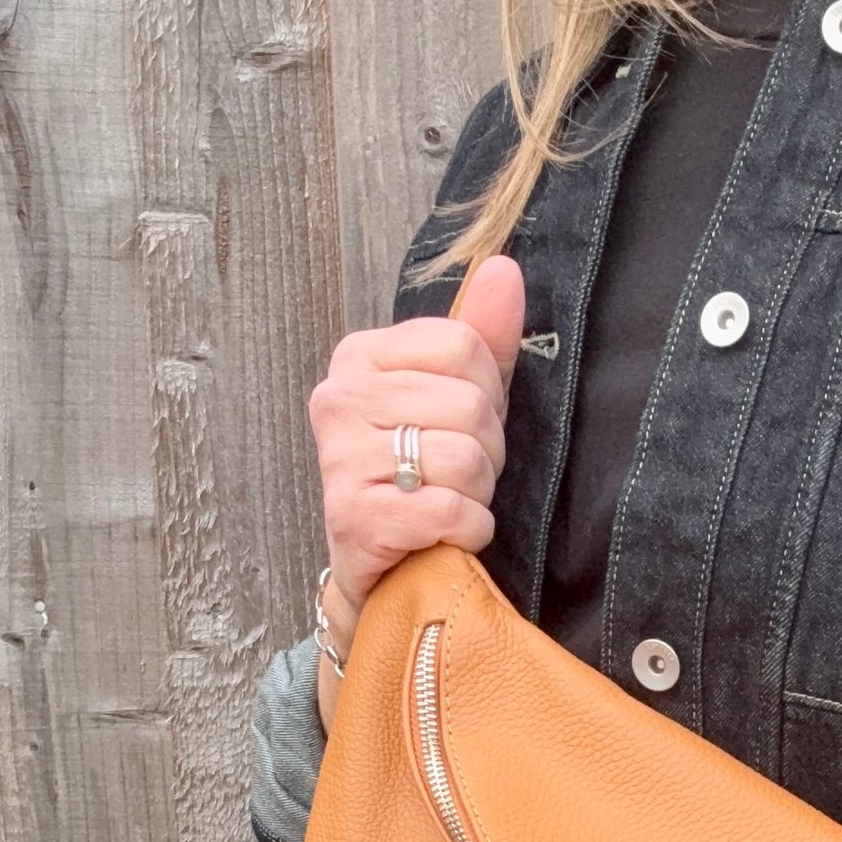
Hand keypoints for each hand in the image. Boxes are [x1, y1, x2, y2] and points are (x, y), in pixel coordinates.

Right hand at [306, 256, 526, 724]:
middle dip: (485, 452)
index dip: (486, 397)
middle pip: (471, 404)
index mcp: (360, 356)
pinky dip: (465, 530)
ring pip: (464, 458)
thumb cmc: (422, 480)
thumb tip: (502, 268)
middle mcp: (338, 398)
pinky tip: (442, 537)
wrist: (384, 573)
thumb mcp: (456, 400)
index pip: (464, 348)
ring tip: (444, 504)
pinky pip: (449, 510)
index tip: (458, 428)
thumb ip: (482, 337)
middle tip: (453, 477)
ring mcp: (340, 458)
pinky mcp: (355, 518)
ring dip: (475, 494)